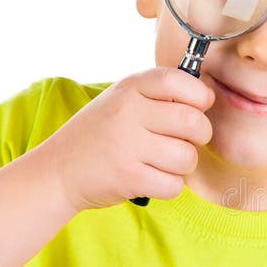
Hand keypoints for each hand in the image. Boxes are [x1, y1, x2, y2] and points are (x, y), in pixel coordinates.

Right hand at [44, 67, 213, 211]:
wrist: (59, 170)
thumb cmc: (103, 134)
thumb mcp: (123, 100)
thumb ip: (159, 95)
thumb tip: (208, 97)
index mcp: (130, 88)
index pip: (179, 81)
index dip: (199, 96)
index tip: (198, 107)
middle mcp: (128, 112)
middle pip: (193, 122)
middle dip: (200, 136)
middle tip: (184, 140)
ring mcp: (127, 145)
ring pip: (187, 157)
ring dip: (183, 165)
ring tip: (163, 162)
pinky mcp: (128, 177)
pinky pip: (174, 184)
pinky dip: (169, 186)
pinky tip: (152, 178)